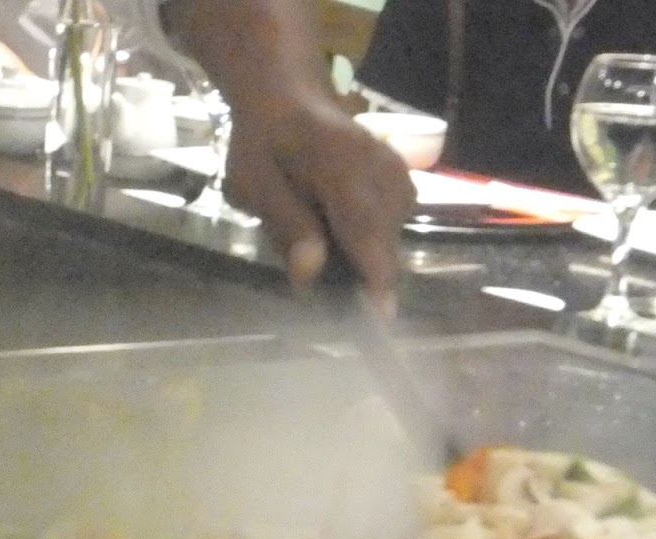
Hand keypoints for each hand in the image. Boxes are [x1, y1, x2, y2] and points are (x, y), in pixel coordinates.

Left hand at [222, 94, 414, 313]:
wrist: (288, 98)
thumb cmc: (264, 142)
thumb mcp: (254, 183)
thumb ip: (285, 226)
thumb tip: (311, 275)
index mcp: (345, 170)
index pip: (369, 237)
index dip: (374, 284)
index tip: (377, 323)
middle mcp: (385, 173)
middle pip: (383, 247)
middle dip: (356, 275)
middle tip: (314, 277)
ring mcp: (399, 176)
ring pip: (389, 240)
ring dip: (359, 255)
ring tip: (318, 239)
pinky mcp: (401, 181)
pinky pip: (391, 226)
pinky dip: (366, 238)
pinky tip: (336, 226)